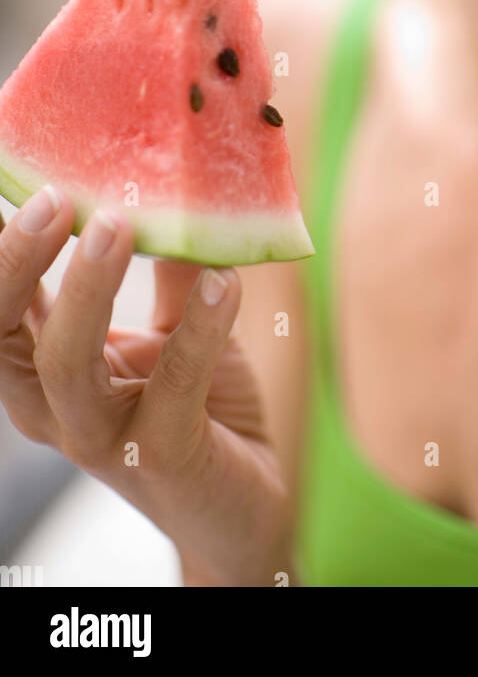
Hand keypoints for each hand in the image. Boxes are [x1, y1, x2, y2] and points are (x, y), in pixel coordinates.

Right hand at [0, 184, 288, 585]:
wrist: (245, 504)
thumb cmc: (201, 407)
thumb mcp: (177, 323)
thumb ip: (168, 265)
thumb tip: (176, 181)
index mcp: (46, 364)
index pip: (1, 304)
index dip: (1, 248)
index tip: (22, 182)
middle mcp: (57, 405)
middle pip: (1, 334)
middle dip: (17, 263)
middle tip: (55, 200)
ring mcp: (103, 438)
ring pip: (66, 366)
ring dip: (88, 291)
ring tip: (117, 225)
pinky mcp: (161, 458)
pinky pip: (171, 388)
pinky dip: (197, 328)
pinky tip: (225, 279)